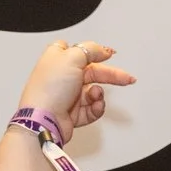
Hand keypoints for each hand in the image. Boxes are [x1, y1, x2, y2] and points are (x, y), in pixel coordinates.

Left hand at [16, 40, 136, 141]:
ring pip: (93, 92)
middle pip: (92, 72)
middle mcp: (61, 77)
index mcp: (57, 59)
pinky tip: (95, 106)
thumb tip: (103, 49)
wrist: (43, 120)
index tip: (107, 54)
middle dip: (111, 75)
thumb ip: (90, 49)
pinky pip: (91, 109)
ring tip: (95, 95)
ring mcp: (66, 96)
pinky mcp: (71, 113)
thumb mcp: (71, 57)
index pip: (77, 50)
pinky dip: (96, 108)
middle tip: (126, 78)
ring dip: (98, 94)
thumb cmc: (49, 89)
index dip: (92, 51)